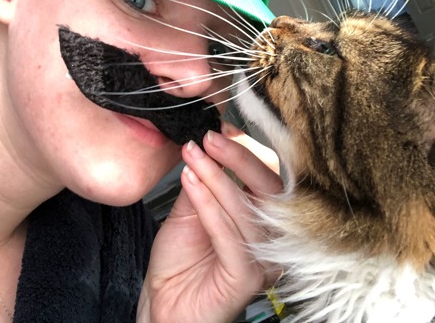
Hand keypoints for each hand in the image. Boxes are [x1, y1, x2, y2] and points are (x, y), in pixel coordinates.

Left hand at [137, 122, 282, 322]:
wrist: (164, 305)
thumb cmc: (179, 260)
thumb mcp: (192, 209)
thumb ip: (205, 181)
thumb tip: (207, 144)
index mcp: (264, 220)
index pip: (268, 177)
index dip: (247, 150)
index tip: (221, 129)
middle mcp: (271, 239)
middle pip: (268, 189)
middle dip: (237, 158)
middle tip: (209, 138)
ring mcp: (263, 260)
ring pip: (246, 208)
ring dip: (216, 177)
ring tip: (192, 156)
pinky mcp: (246, 278)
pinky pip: (228, 233)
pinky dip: (208, 203)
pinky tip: (190, 181)